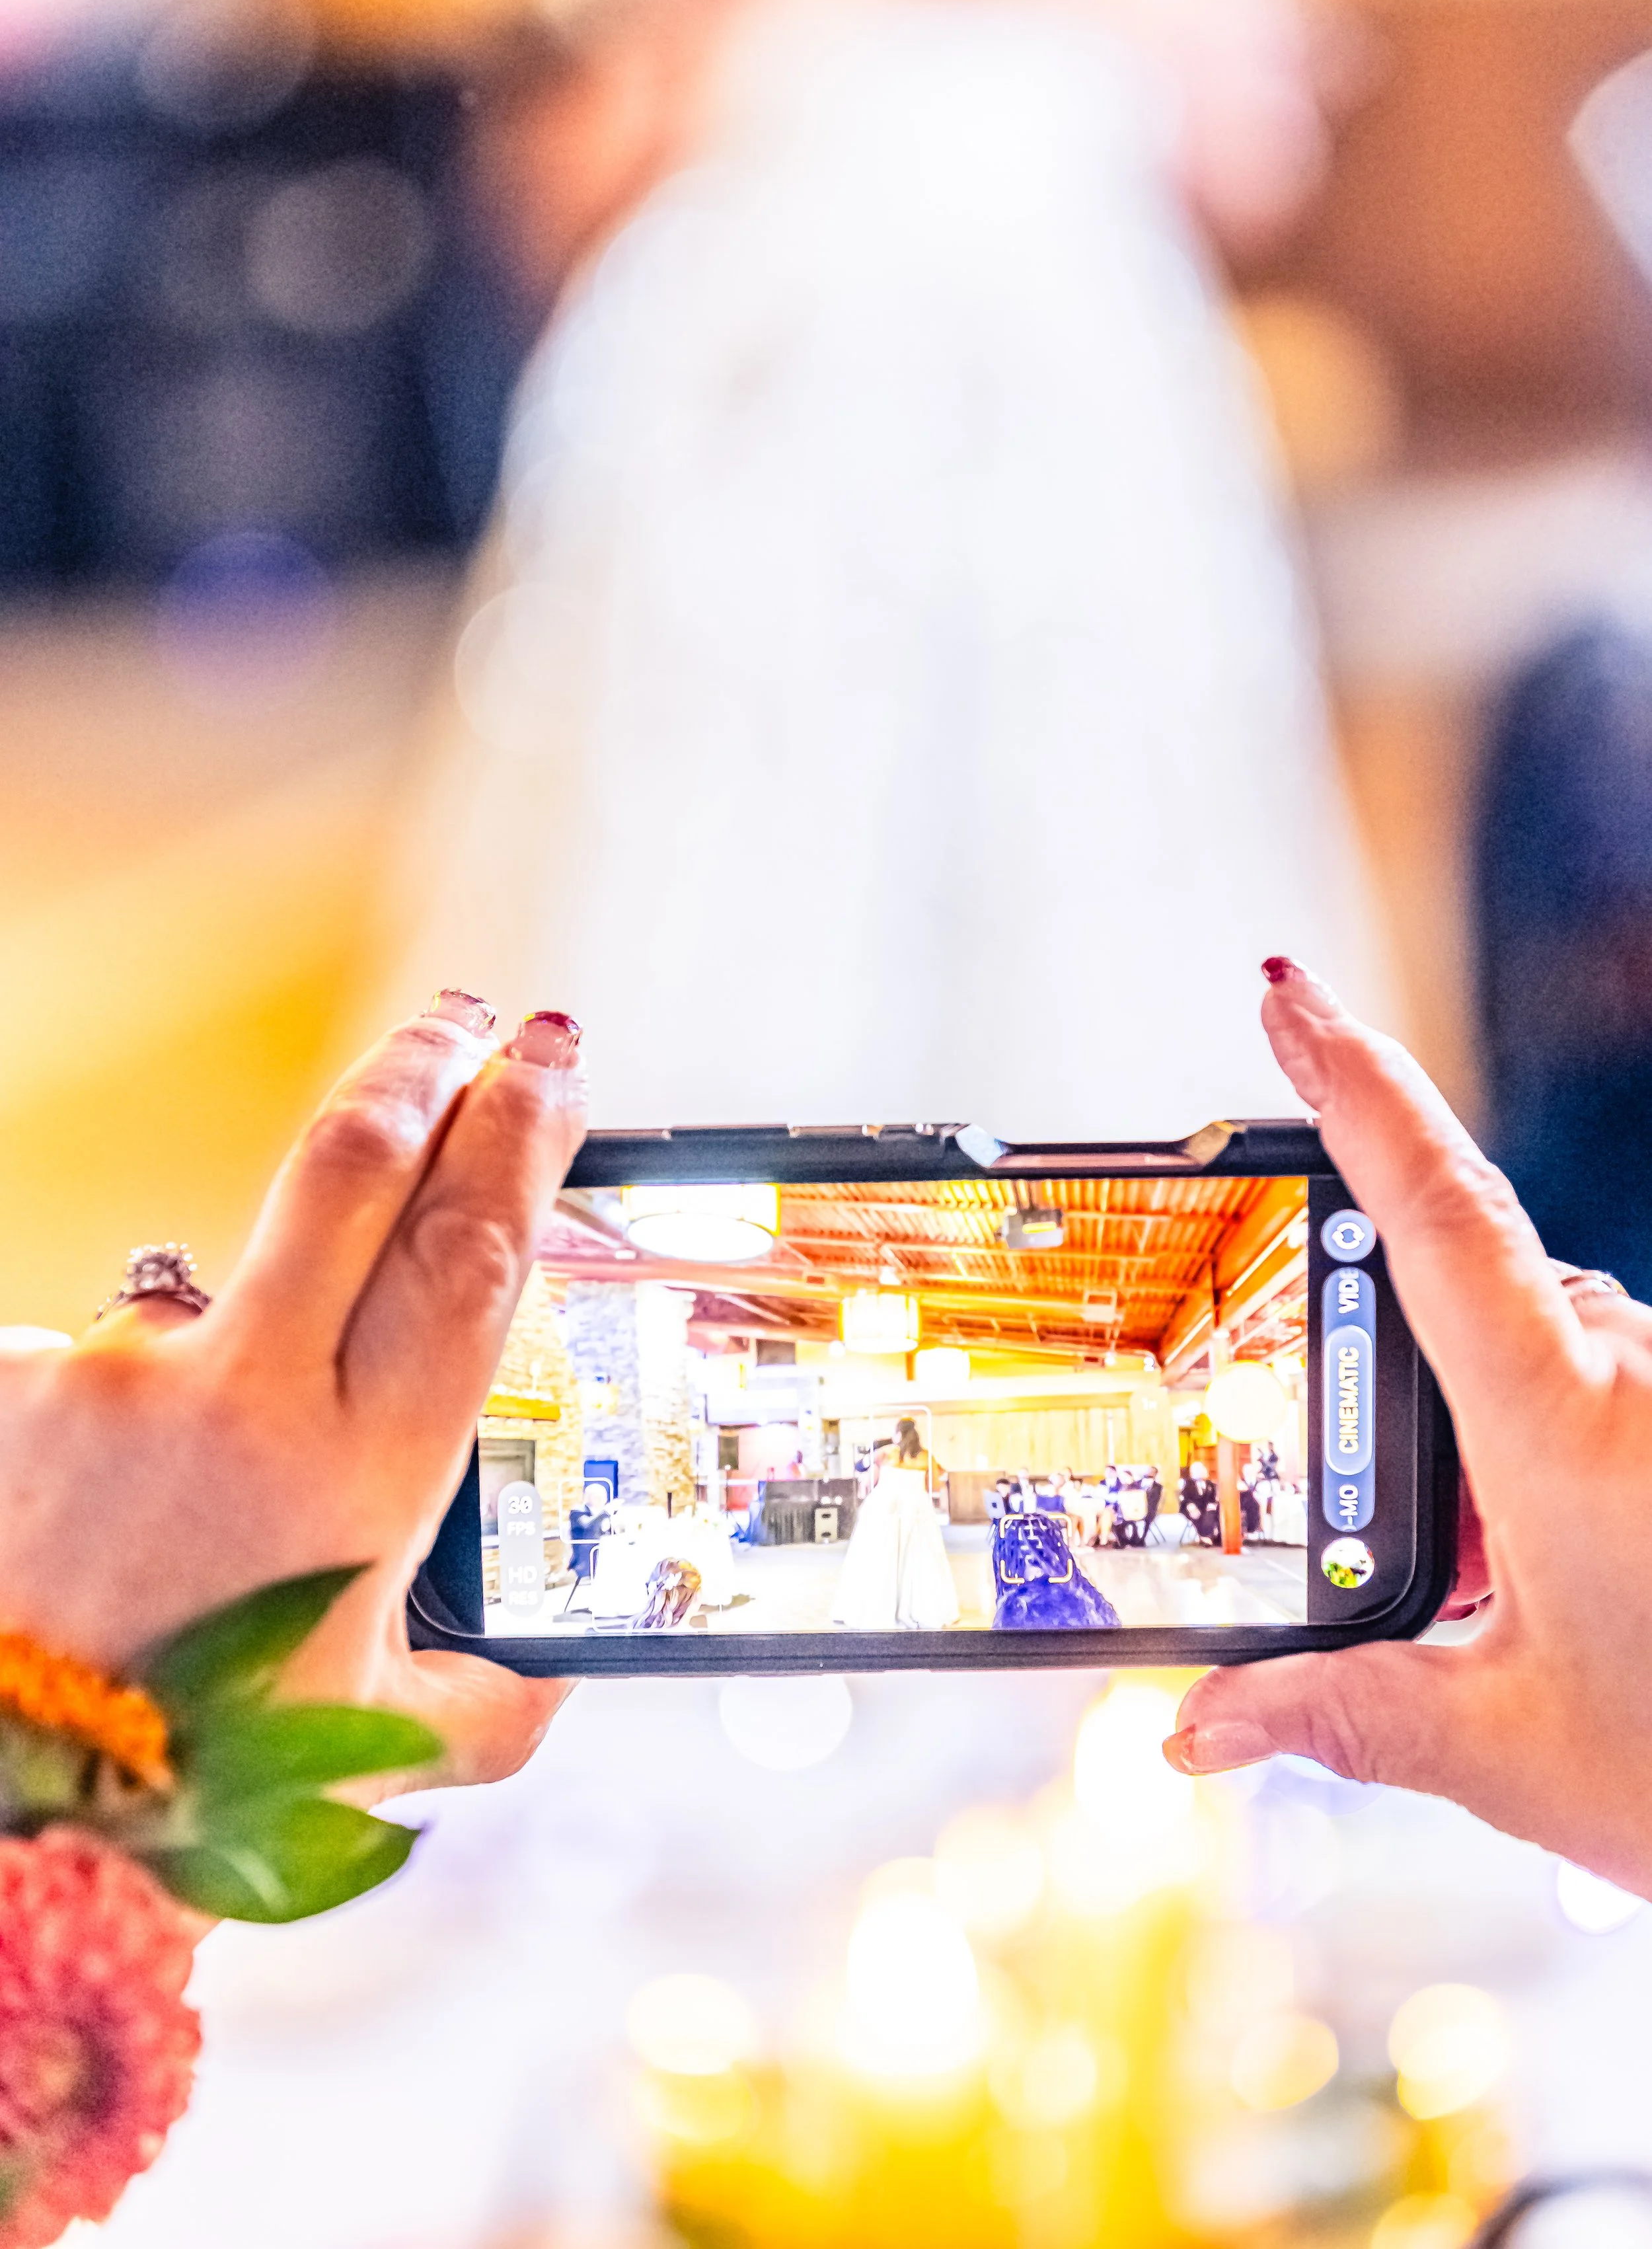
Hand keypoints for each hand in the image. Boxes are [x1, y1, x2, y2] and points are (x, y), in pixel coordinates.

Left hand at [0, 994, 586, 1789]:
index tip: (551, 1066)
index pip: (467, 1252)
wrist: (10, 1819)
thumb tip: (553, 1670)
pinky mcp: (18, 1381)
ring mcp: (119, 1379)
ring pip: (223, 1272)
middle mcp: (244, 1404)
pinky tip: (117, 1505)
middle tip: (474, 1023)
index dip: (519, 1136)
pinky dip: (135, 1408)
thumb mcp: (379, 1749)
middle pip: (356, 1164)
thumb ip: (490, 1702)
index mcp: (359, 1479)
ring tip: (223, 1452)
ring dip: (251, 1309)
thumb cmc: (197, 1790)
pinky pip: (113, 1359)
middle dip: (428, 1066)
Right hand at [1165, 958, 1651, 1900]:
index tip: (1289, 1000)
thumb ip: (1341, 1715)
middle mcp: (1628, 1375)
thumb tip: (1200, 1724)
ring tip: (1510, 1590)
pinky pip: (1596, 1377)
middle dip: (1401, 1354)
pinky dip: (1546, 1445)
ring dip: (1487, 1426)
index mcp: (1560, 1424)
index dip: (1352, 1087)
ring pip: (1539, 1337)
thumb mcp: (1507, 1749)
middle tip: (1422, 1516)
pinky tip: (1557, 1564)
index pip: (1433, 1208)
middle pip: (1470, 1275)